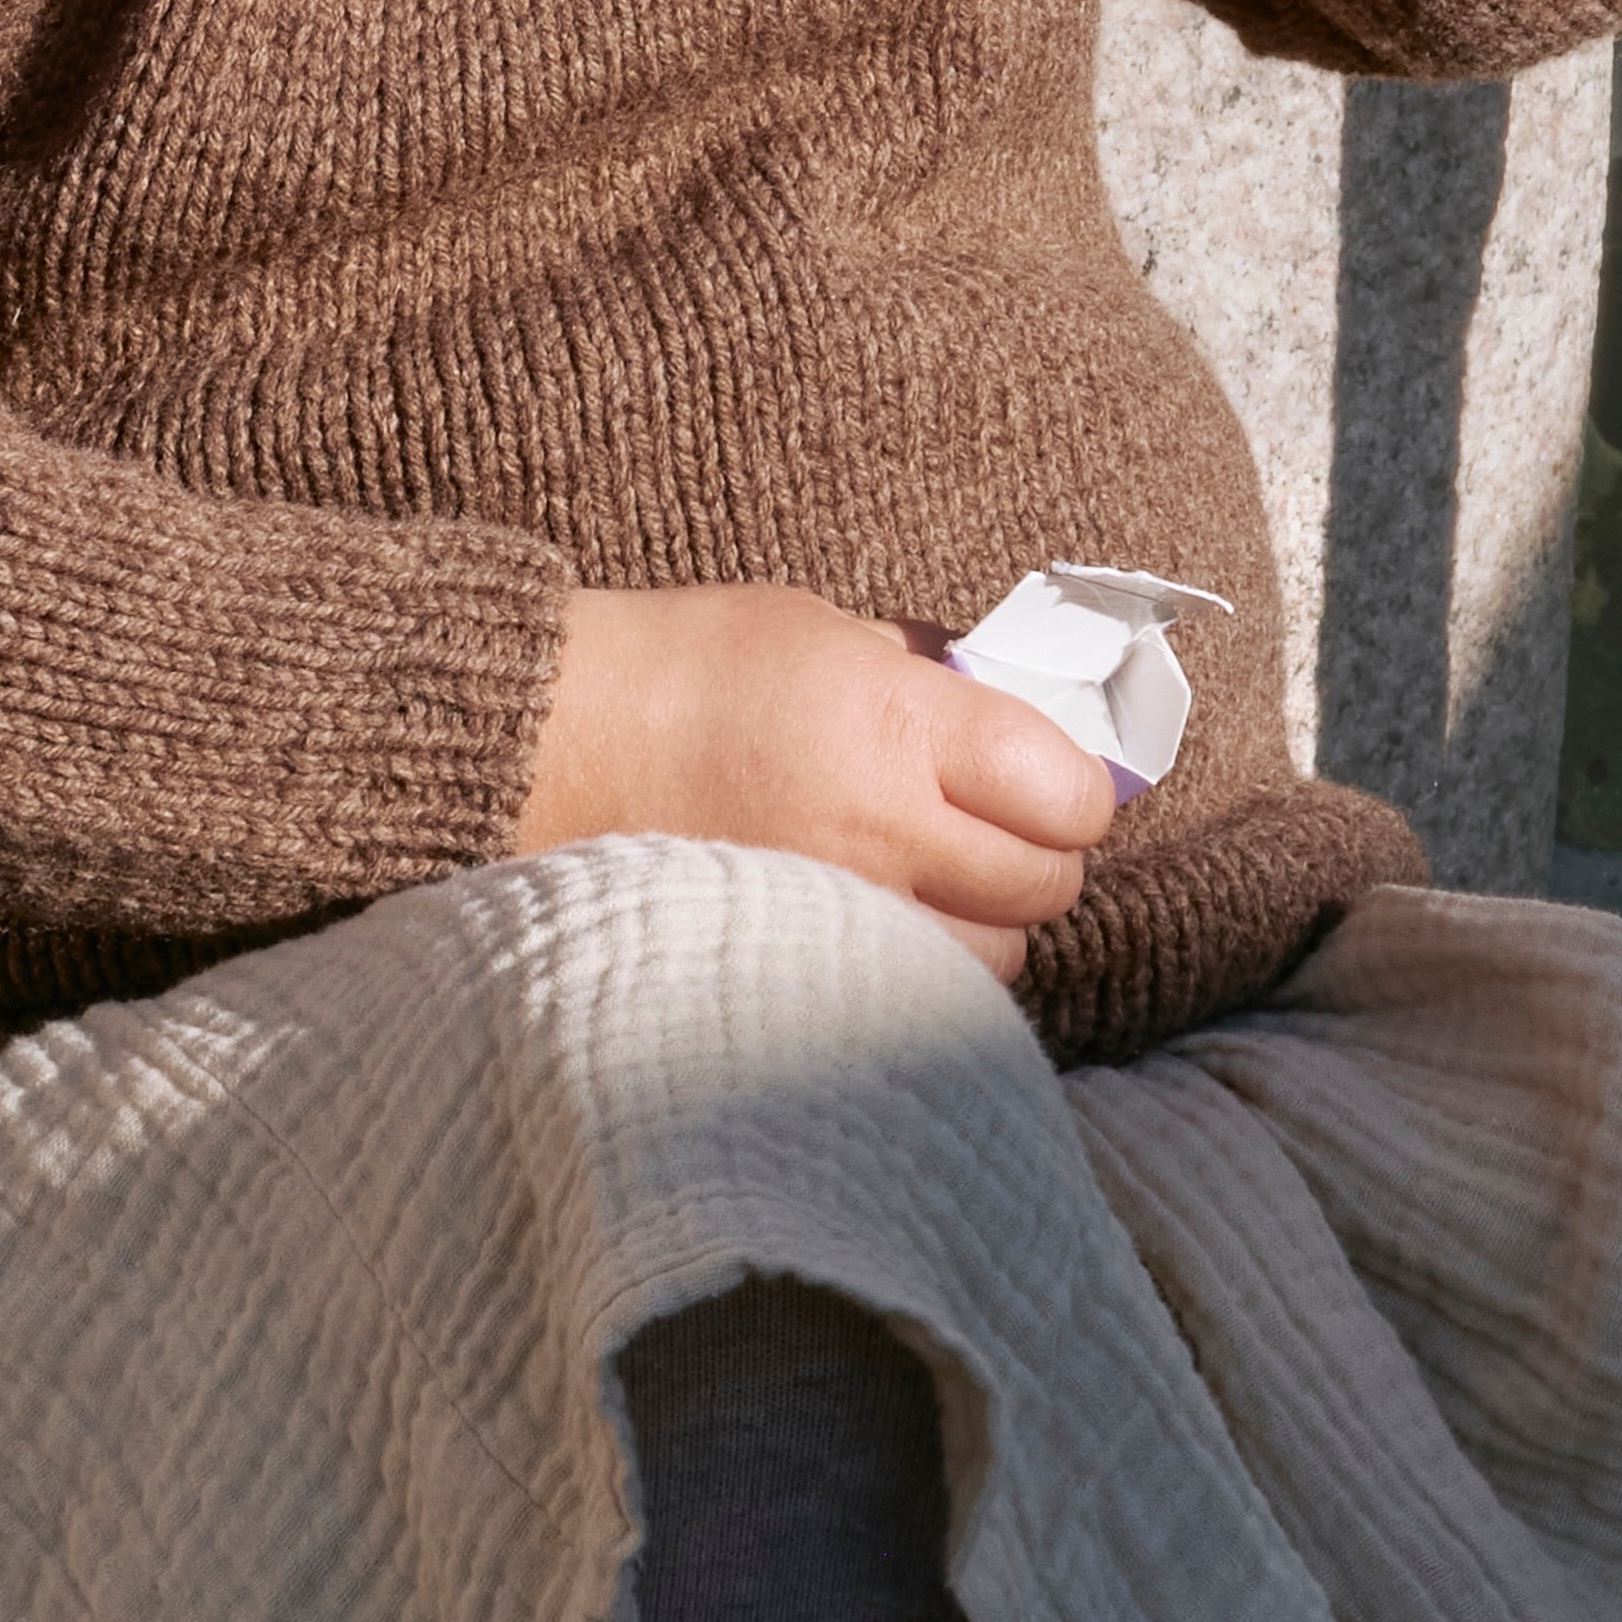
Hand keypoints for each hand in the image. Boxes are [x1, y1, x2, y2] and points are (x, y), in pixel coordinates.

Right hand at [511, 582, 1118, 981]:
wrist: (546, 742)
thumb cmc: (679, 666)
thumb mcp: (821, 628)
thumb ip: (929, 676)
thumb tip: (1016, 711)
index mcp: (898, 725)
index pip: (1068, 794)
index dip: (1075, 789)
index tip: (1049, 779)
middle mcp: (883, 831)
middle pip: (1044, 887)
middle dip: (1040, 858)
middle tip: (999, 828)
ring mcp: (840, 912)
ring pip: (995, 963)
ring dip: (988, 926)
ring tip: (938, 884)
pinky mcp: (798, 969)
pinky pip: (912, 993)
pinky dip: (923, 970)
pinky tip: (890, 929)